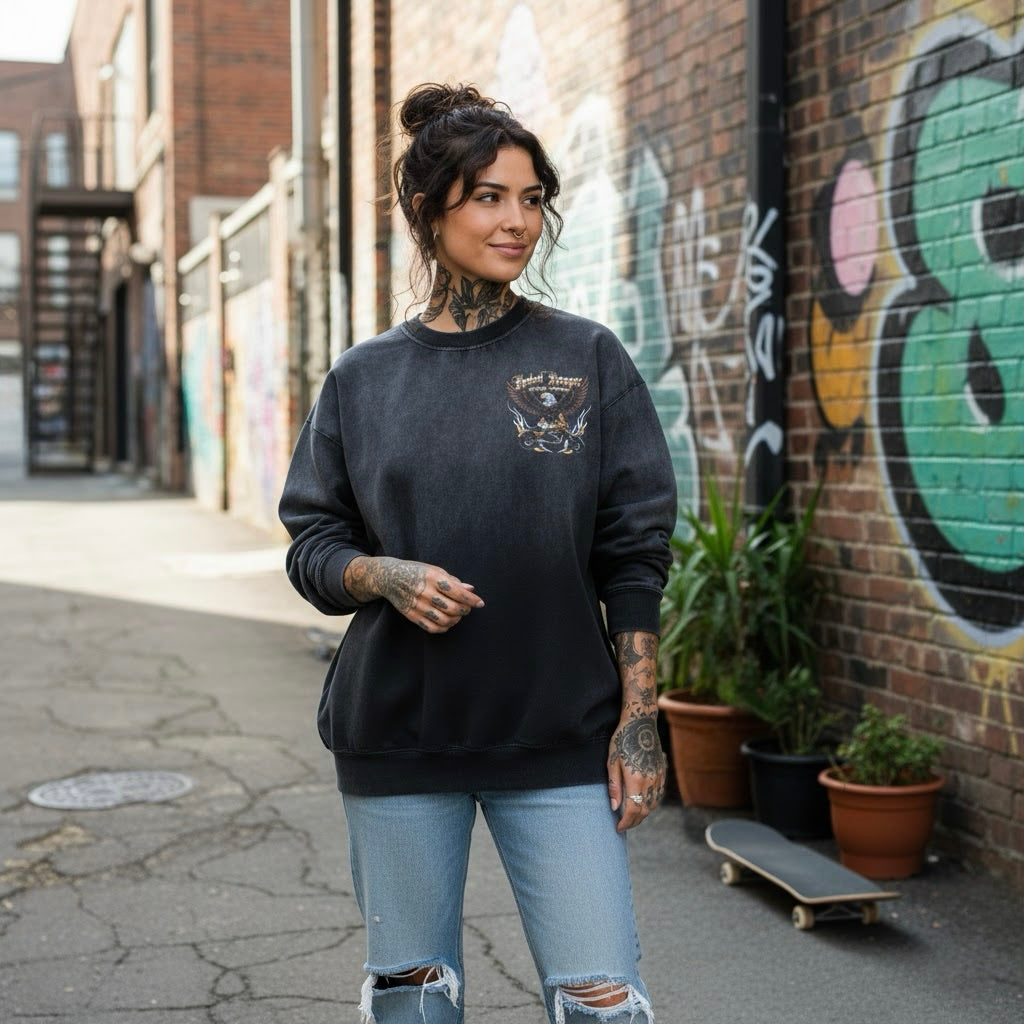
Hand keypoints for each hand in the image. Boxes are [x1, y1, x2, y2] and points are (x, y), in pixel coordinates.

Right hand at [344, 556, 483, 632]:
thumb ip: (453, 581)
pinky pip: (432, 628)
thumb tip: (471, 589)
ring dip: (456, 620)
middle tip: (467, 608)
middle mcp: (425, 592)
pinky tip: (448, 622)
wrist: (390, 578)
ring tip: (458, 615)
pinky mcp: (412, 615)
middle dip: (465, 610)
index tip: (480, 603)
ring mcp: (418, 605)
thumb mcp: (435, 570)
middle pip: (453, 608)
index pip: (458, 592)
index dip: (472, 600)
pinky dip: (444, 628)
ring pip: (444, 620)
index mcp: (433, 578)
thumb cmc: (417, 571)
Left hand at [607, 713, 665, 831]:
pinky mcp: (662, 772)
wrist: (641, 723)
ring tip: (632, 817)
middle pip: (644, 810)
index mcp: (636, 779)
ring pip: (653, 804)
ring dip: (643, 814)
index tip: (618, 828)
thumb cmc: (622, 740)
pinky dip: (651, 804)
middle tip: (623, 826)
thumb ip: (614, 786)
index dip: (626, 822)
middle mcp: (650, 780)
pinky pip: (658, 794)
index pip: (633, 810)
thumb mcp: (612, 761)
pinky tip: (643, 804)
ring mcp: (658, 776)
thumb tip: (614, 807)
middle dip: (634, 822)